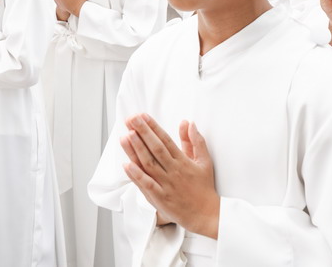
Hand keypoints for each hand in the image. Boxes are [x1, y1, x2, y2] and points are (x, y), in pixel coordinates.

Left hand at [121, 114, 219, 239]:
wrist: (205, 214)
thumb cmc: (204, 187)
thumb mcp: (204, 161)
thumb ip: (195, 141)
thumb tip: (189, 123)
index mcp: (183, 161)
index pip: (165, 140)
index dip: (153, 127)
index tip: (143, 116)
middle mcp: (173, 171)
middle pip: (155, 148)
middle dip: (142, 132)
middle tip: (131, 119)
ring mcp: (166, 184)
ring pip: (148, 164)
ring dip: (136, 150)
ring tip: (126, 136)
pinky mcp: (160, 198)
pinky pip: (147, 185)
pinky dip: (136, 175)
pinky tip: (126, 165)